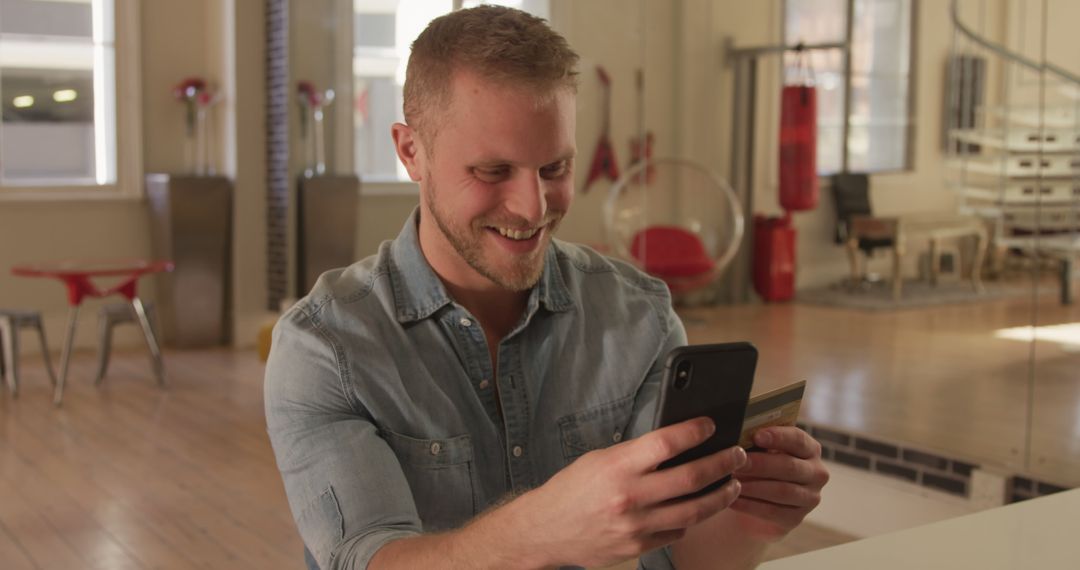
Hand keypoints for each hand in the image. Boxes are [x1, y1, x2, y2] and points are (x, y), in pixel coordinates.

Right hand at [517, 417, 746, 567]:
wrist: (546, 530)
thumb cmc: (572, 490)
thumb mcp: (600, 460)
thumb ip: (637, 454)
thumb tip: (678, 443)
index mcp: (617, 466)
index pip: (667, 443)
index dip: (695, 431)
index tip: (710, 424)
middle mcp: (629, 496)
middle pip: (691, 477)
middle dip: (723, 463)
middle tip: (737, 455)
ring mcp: (636, 526)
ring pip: (694, 509)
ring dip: (721, 495)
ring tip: (733, 484)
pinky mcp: (639, 547)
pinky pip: (678, 531)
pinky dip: (692, 518)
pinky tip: (698, 508)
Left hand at [730, 426, 828, 540]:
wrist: (760, 499)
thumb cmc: (760, 464)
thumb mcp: (763, 449)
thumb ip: (758, 440)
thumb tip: (740, 432)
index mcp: (810, 449)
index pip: (798, 440)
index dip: (778, 437)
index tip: (756, 436)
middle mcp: (816, 473)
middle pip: (789, 467)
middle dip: (761, 464)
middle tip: (737, 462)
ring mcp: (810, 498)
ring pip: (782, 491)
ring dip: (754, 486)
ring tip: (732, 481)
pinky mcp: (796, 518)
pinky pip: (772, 511)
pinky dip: (750, 505)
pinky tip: (733, 500)